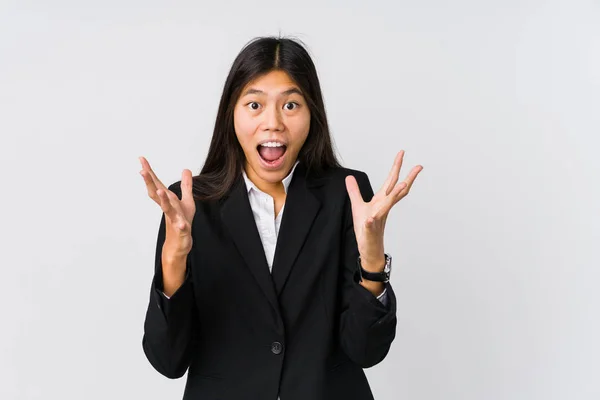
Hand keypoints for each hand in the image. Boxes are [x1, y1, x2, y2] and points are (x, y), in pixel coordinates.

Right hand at [139, 156, 195, 257]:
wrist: (179, 244)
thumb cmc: (182, 221)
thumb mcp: (187, 201)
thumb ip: (186, 185)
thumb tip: (186, 169)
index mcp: (168, 200)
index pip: (157, 183)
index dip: (150, 171)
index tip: (141, 158)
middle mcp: (168, 208)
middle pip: (157, 193)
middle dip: (150, 182)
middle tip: (142, 170)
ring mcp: (174, 219)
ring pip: (167, 209)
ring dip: (163, 200)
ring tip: (159, 190)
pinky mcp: (182, 229)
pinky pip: (181, 227)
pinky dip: (181, 225)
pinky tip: (181, 224)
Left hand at [345, 150, 422, 270]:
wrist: (368, 249)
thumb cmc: (365, 228)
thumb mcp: (357, 206)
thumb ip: (354, 191)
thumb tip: (349, 177)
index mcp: (381, 200)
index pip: (391, 181)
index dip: (396, 166)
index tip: (402, 153)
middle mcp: (382, 207)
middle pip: (397, 190)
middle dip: (407, 177)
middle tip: (418, 166)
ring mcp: (378, 218)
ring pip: (387, 205)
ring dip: (395, 195)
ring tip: (402, 184)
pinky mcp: (370, 230)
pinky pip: (371, 225)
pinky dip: (371, 222)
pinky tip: (370, 219)